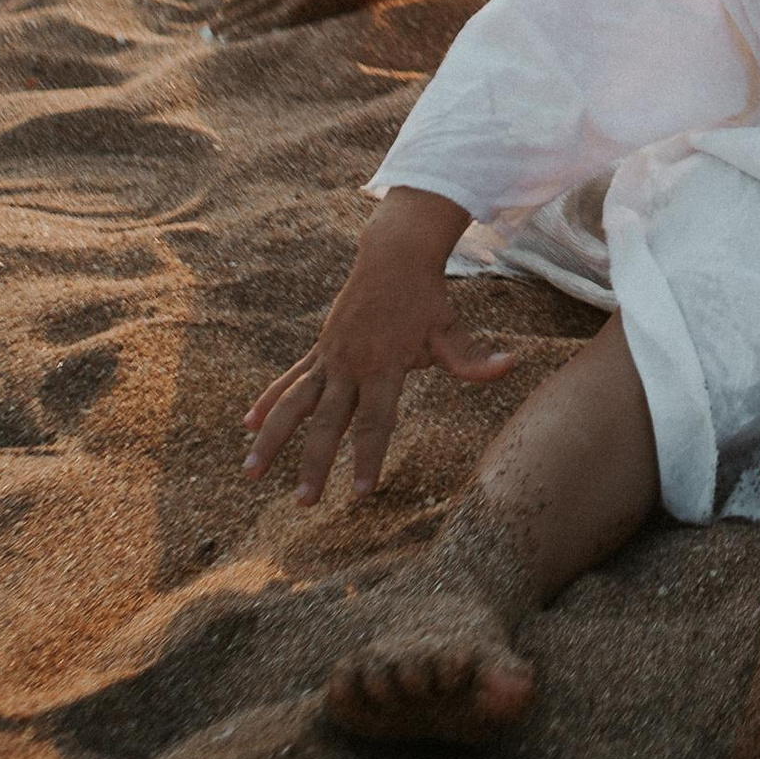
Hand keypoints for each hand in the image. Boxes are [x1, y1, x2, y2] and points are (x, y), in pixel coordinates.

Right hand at [243, 202, 512, 503]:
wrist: (393, 255)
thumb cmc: (427, 300)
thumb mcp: (451, 330)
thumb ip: (474, 358)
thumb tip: (511, 366)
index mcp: (383, 366)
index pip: (375, 422)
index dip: (368, 458)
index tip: (360, 493)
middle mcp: (350, 365)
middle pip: (327, 422)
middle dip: (314, 464)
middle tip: (304, 502)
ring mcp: (330, 358)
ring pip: (294, 404)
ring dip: (272, 439)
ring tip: (251, 473)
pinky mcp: (319, 350)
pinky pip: (289, 380)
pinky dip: (268, 402)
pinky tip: (248, 425)